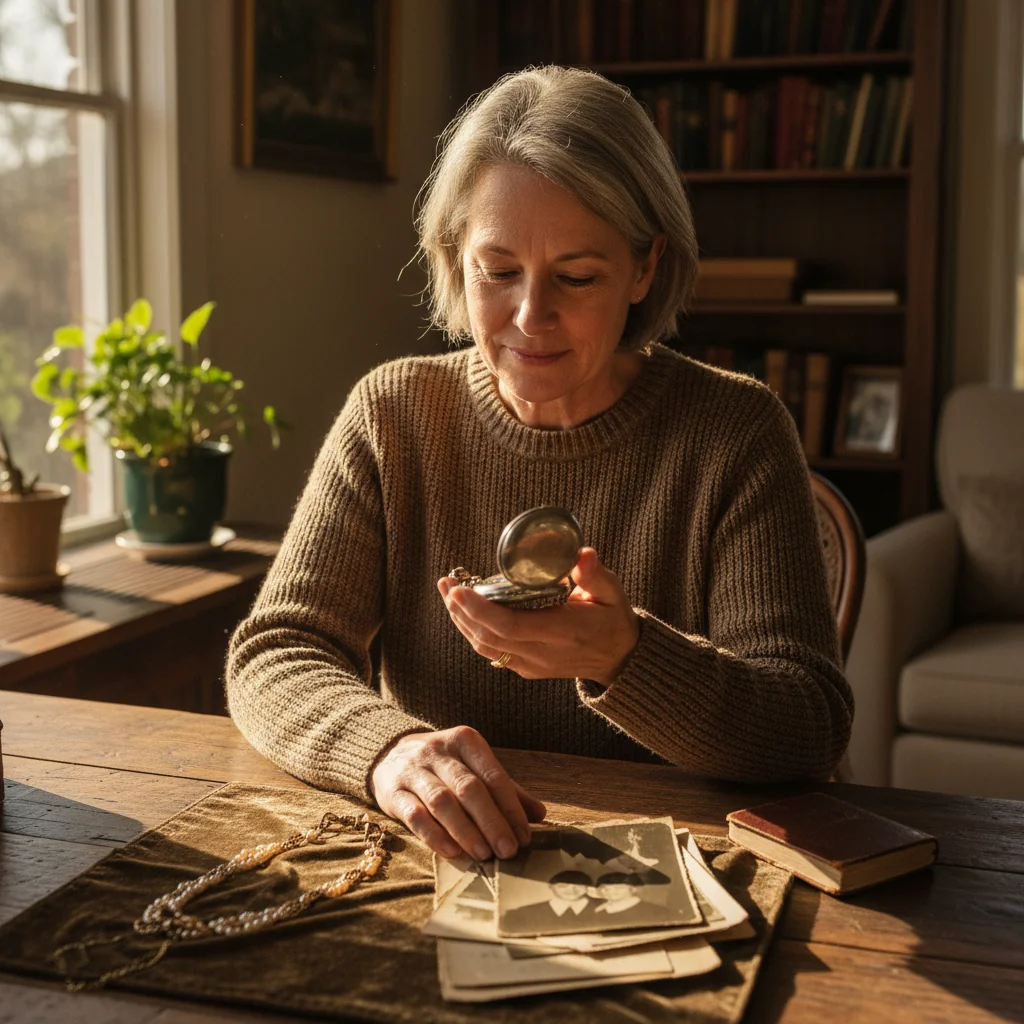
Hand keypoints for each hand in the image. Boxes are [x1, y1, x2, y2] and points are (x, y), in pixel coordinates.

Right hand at [368, 726, 546, 860]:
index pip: (493, 775)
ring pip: (442, 801)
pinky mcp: (392, 791)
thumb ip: (505, 790)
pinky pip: (414, 815)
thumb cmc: (443, 766)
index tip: (524, 836)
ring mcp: (413, 769)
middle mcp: (438, 751)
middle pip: (469, 788)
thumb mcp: (474, 768)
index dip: (510, 807)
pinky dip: (434, 835)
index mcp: (465, 741)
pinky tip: (452, 852)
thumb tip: (539, 814)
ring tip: (484, 855)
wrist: (390, 754)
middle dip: (491, 822)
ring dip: (466, 831)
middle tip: (508, 851)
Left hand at [438, 547, 640, 685]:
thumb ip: (596, 574)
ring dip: (461, 621)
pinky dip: (473, 631)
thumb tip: (582, 554)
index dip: (480, 610)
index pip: (511, 626)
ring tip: (448, 593)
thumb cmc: (613, 619)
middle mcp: (542, 654)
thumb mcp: (612, 593)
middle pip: (488, 637)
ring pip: (484, 646)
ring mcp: (531, 665)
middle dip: (461, 610)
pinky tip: (464, 611)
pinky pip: (492, 651)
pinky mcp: (526, 668)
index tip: (459, 589)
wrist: (619, 660)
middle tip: (446, 583)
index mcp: (562, 633)